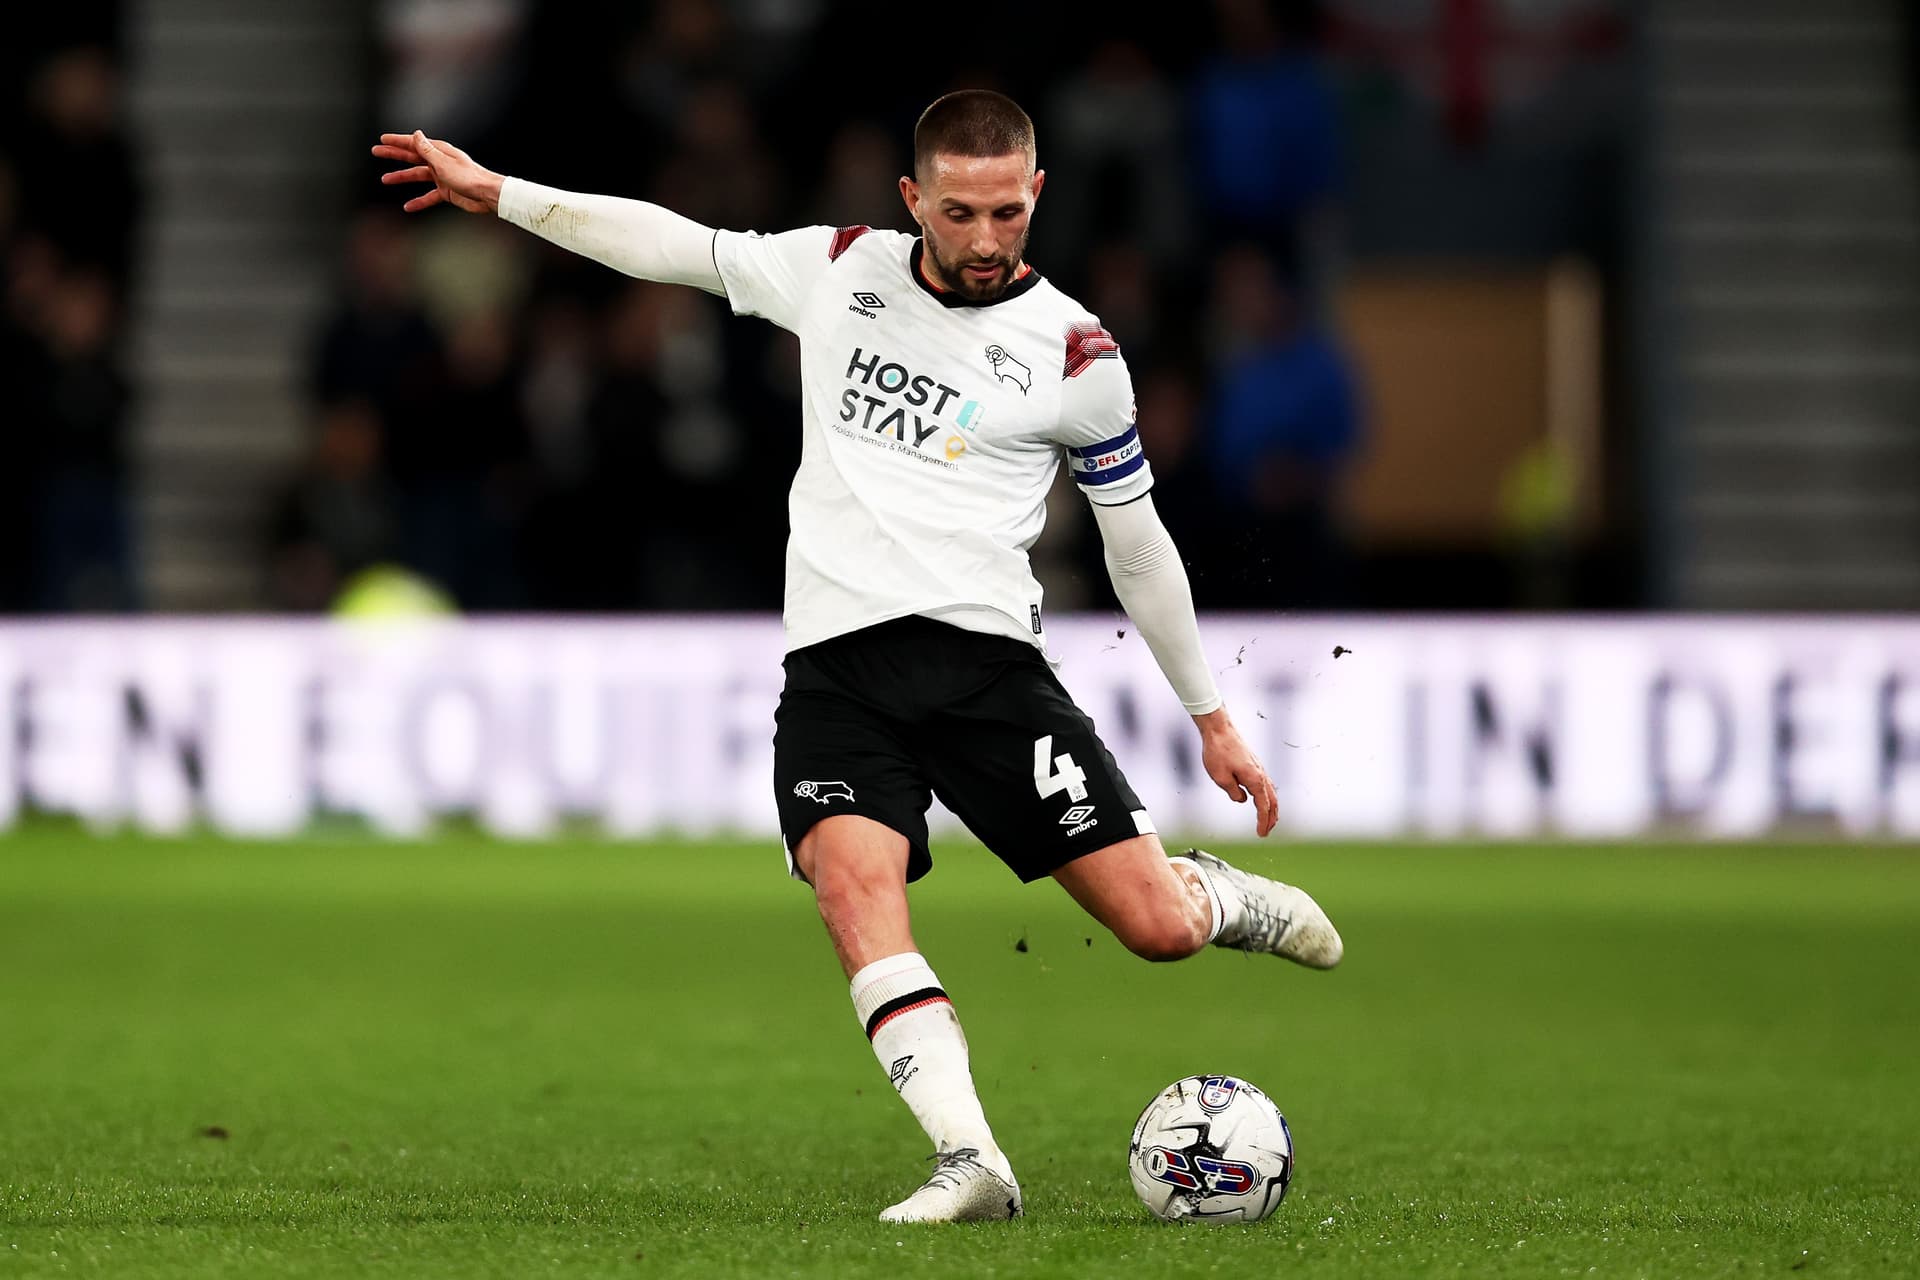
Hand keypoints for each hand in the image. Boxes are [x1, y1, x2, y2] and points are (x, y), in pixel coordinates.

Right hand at [371, 130, 502, 213]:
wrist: (486, 195)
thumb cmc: (469, 177)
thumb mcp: (443, 162)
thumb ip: (427, 150)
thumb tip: (416, 134)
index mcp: (438, 151)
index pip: (413, 143)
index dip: (397, 141)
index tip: (382, 139)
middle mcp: (439, 162)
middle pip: (412, 157)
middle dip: (394, 154)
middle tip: (376, 152)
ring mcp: (442, 176)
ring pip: (417, 176)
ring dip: (402, 177)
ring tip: (385, 179)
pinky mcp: (447, 191)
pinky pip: (428, 196)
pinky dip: (419, 201)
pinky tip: (408, 206)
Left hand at [1194, 708, 1277, 836]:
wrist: (1219, 730)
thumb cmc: (1218, 752)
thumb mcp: (1221, 778)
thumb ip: (1233, 792)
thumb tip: (1241, 799)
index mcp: (1255, 780)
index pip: (1263, 807)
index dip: (1263, 822)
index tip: (1261, 834)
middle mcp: (1261, 774)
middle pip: (1272, 801)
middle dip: (1271, 818)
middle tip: (1266, 831)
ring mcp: (1258, 768)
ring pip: (1270, 792)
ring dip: (1271, 807)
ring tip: (1268, 819)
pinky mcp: (1253, 764)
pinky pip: (1265, 784)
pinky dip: (1266, 796)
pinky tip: (1260, 799)